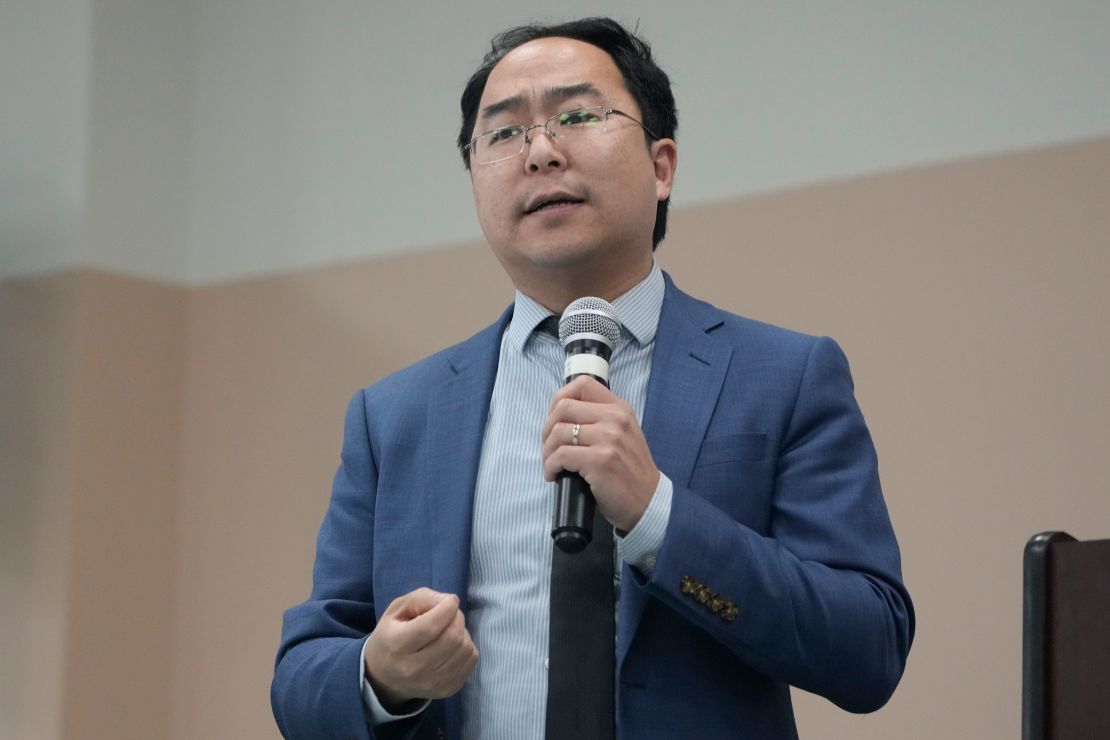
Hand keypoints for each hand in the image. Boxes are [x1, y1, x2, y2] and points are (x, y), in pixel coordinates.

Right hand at [363, 588, 477, 710]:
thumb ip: (422, 598)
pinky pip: (471, 661)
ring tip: (450, 630)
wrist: (385, 678)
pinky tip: (453, 646)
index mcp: (397, 645)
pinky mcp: (447, 689)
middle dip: (457, 618)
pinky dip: (467, 647)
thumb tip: (450, 601)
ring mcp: (431, 683)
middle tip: (450, 614)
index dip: (447, 608)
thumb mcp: (397, 609)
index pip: (430, 626)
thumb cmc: (392, 636)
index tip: (450, 600)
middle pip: (452, 637)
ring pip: (465, 649)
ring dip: (463, 632)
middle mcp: (413, 668)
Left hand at [541, 375, 659, 532]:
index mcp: (619, 409)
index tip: (555, 419)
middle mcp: (615, 419)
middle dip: (547, 429)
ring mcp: (608, 439)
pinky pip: (560, 456)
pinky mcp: (600, 461)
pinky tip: (554, 475)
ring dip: (547, 451)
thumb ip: (600, 420)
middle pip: (563, 407)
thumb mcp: (624, 434)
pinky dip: (550, 467)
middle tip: (549, 447)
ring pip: (558, 432)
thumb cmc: (630, 472)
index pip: (582, 384)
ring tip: (552, 464)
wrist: (649, 501)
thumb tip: (561, 417)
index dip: (559, 399)